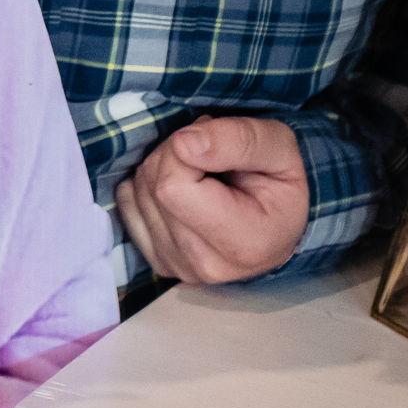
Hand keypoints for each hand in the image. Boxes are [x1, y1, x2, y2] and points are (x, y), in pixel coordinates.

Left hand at [115, 115, 308, 283]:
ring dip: (160, 169)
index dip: (183, 149)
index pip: (173, 186)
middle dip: (172, 155)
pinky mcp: (160, 261)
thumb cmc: (279, 181)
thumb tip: (185, 144)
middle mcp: (207, 265)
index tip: (213, 145)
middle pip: (154, 188)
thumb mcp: (277, 146)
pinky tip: (179, 190)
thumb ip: (237, 139)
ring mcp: (179, 267)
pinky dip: (146, 187)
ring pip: (139, 193)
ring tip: (199, 174)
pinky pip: (128, 206)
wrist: (278, 221)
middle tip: (207, 157)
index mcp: (243, 243)